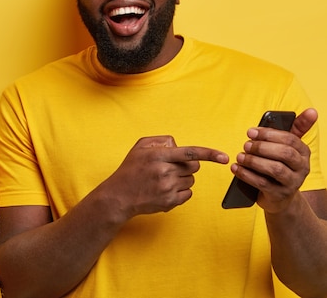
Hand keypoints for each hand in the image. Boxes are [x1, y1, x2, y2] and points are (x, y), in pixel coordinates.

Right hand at [104, 136, 228, 217]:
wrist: (118, 195)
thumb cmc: (130, 169)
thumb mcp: (140, 147)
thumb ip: (160, 141)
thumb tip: (177, 145)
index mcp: (158, 156)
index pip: (190, 153)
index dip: (209, 154)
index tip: (224, 157)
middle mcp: (164, 172)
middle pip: (193, 167)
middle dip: (187, 166)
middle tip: (171, 167)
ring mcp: (167, 188)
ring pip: (191, 181)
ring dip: (182, 179)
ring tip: (163, 180)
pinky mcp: (169, 202)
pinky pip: (188, 194)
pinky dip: (181, 191)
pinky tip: (165, 190)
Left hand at [233, 108, 317, 213]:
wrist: (280, 196)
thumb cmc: (280, 164)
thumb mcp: (287, 147)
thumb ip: (296, 128)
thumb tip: (313, 111)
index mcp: (304, 152)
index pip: (290, 139)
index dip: (269, 134)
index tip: (250, 131)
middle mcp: (302, 168)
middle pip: (284, 154)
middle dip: (262, 147)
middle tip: (245, 144)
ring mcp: (292, 183)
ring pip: (275, 169)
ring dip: (254, 161)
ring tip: (240, 156)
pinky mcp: (280, 195)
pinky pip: (263, 184)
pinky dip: (247, 175)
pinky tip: (236, 168)